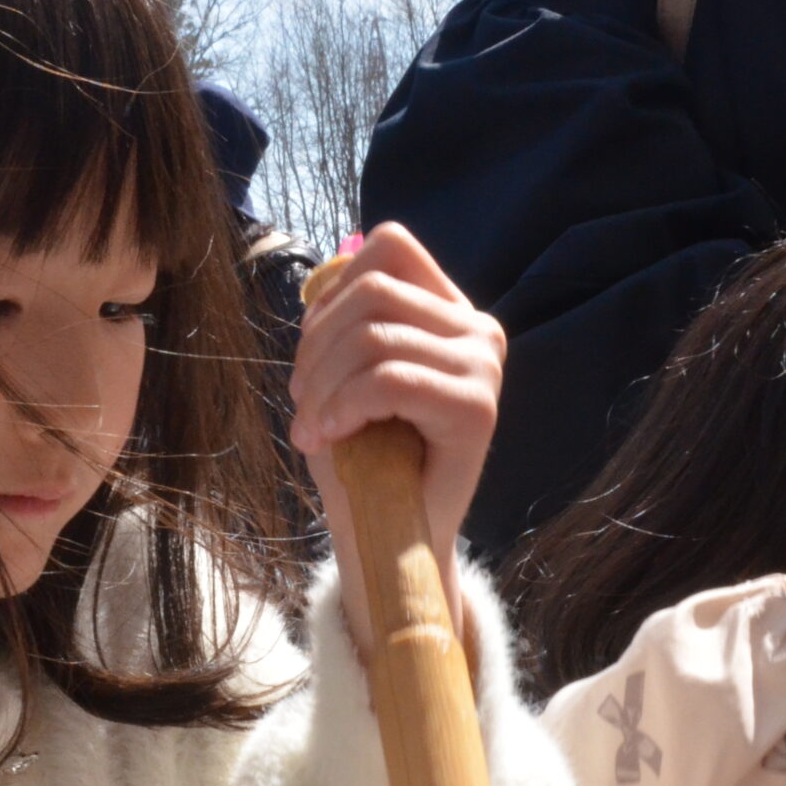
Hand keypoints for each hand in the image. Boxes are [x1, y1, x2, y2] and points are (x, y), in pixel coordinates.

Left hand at [288, 224, 505, 657]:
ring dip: (322, 383)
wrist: (390, 538)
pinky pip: (389, 380)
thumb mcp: (345, 375)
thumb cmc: (365, 458)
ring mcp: (483, 366)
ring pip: (375, 336)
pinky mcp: (476, 408)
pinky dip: (341, 406)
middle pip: (373, 289)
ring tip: (312, 427)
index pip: (391, 247)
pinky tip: (325, 436)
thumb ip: (345, 322)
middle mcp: (478, 329)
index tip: (312, 354)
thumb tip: (318, 286)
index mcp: (450, 311)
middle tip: (302, 403)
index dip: (333, 290)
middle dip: (316, 346)